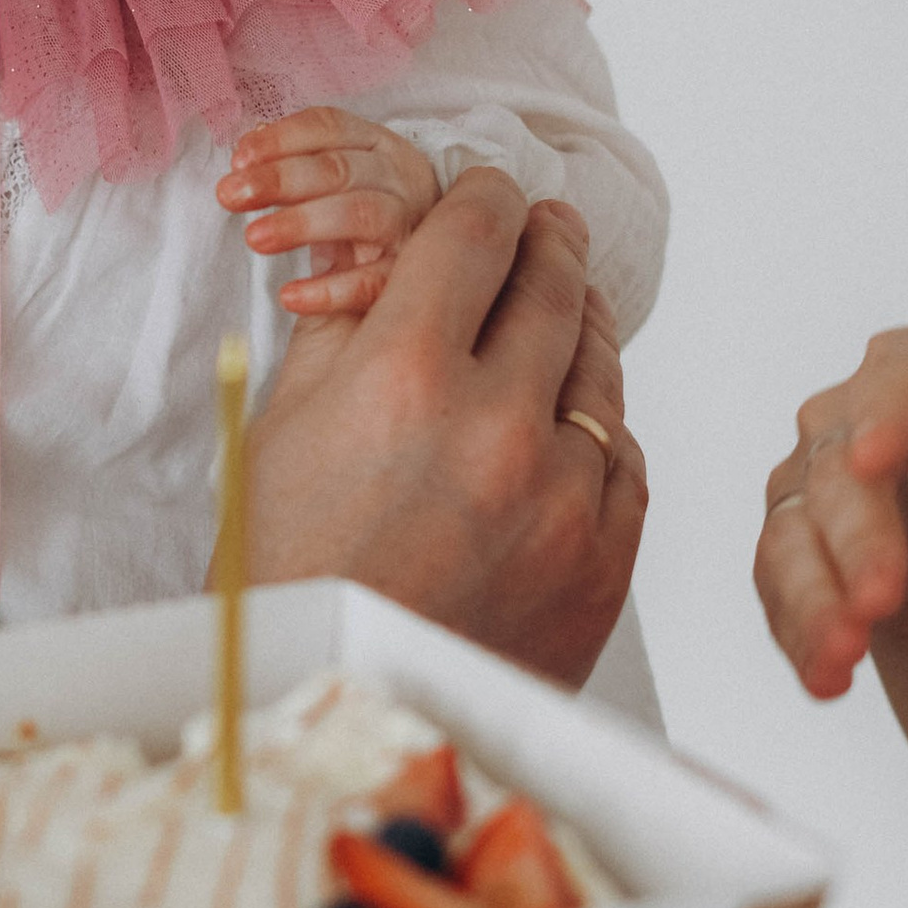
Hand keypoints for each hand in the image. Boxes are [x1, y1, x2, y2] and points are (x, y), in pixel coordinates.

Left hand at [218, 110, 441, 318]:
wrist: (432, 266)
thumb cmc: (366, 214)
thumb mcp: (339, 180)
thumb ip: (297, 160)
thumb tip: (248, 150)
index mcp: (380, 144)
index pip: (330, 126)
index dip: (281, 139)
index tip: (238, 160)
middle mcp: (401, 178)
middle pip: (339, 169)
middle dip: (279, 179)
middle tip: (230, 195)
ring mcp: (410, 226)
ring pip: (359, 214)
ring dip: (301, 223)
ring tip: (254, 238)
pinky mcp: (408, 276)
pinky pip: (370, 282)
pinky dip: (329, 289)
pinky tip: (290, 296)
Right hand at [244, 170, 644, 687]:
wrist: (331, 713)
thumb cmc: (286, 573)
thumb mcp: (286, 425)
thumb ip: (349, 320)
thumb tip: (393, 241)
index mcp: (403, 378)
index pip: (475, 231)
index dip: (484, 197)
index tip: (489, 194)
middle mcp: (497, 428)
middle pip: (553, 284)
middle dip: (544, 241)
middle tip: (544, 226)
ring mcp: (563, 499)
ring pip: (598, 370)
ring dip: (578, 329)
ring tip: (563, 310)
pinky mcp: (604, 561)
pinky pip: (621, 458)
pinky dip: (596, 428)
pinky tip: (570, 418)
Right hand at [756, 329, 907, 701]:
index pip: (892, 385)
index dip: (880, 421)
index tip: (871, 459)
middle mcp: (840, 418)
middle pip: (835, 475)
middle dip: (854, 541)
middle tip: (879, 599)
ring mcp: (804, 483)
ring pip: (792, 537)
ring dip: (814, 600)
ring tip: (845, 654)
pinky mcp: (785, 544)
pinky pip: (779, 590)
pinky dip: (800, 635)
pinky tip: (826, 676)